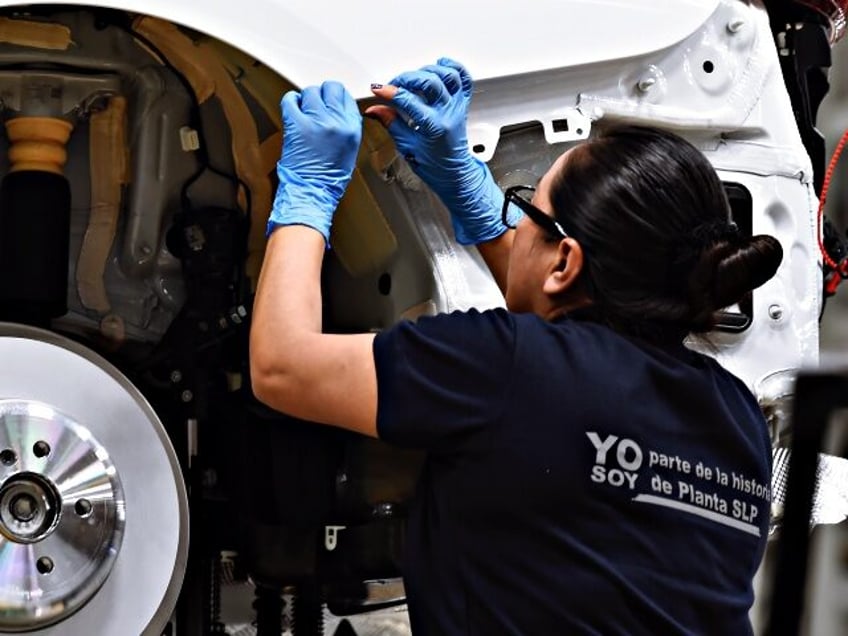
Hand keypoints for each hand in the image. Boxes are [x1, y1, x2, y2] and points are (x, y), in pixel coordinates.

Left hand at [267, 81, 362, 241]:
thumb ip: (345, 126)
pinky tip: (293, 110)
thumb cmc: (328, 178)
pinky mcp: (295, 124)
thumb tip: (335, 109)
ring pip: (310, 91)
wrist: (311, 192)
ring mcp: (315, 121)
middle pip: (330, 88)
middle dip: (322, 95)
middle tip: (316, 105)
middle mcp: (336, 122)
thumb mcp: (349, 149)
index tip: (330, 101)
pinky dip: (291, 101)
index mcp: (351, 128)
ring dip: (306, 99)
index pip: (346, 96)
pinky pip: (290, 99)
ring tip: (304, 112)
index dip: (336, 97)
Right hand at [366, 58, 519, 244]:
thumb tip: (375, 109)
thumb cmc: (435, 166)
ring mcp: (457, 106)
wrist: (454, 173)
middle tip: (394, 85)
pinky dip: (452, 68)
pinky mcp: (462, 103)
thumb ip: (391, 123)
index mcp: (434, 126)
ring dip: (428, 71)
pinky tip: (439, 67)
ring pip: (448, 75)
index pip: (408, 100)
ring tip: (414, 78)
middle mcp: (448, 112)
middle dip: (407, 78)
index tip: (378, 90)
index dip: (389, 92)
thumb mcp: (407, 146)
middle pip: (429, 82)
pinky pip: (463, 78)